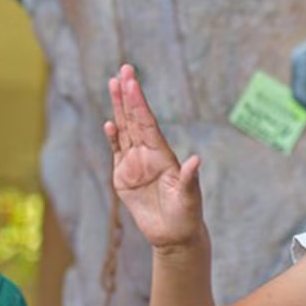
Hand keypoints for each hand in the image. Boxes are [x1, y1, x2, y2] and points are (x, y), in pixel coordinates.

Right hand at [104, 64, 203, 247]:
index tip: (132, 81)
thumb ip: (190, 179)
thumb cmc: (187, 215)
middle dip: (128, 95)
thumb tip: (196, 159)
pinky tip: (109, 123)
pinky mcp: (123, 178)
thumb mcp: (190, 197)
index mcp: (163, 155)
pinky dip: (113, 138)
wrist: (175, 235)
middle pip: (135, 120)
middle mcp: (148, 154)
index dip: (138, 102)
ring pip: (125, 131)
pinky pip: (117, 153)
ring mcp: (134, 164)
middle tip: (124, 70)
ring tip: (113, 84)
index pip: (147, 123)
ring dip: (118, 109)